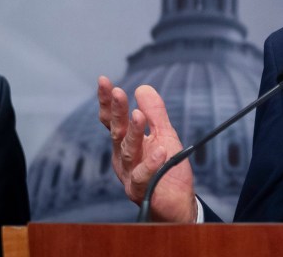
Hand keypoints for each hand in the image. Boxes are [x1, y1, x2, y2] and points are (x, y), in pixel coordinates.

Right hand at [97, 76, 197, 222]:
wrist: (178, 202)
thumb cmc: (168, 169)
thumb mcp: (165, 134)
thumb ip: (155, 113)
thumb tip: (142, 87)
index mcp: (125, 143)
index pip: (113, 120)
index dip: (108, 102)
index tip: (104, 81)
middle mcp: (123, 158)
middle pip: (117, 132)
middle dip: (116, 112)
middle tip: (118, 92)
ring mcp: (130, 175)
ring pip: (129, 152)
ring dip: (134, 133)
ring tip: (139, 114)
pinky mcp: (142, 191)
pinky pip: (144, 176)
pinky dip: (151, 164)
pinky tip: (160, 151)